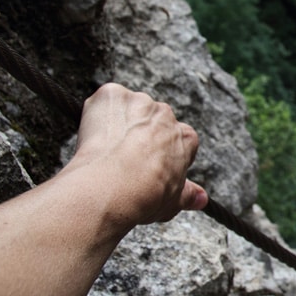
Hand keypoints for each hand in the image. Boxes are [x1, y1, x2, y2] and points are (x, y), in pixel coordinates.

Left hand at [67, 83, 207, 233]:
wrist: (111, 187)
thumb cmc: (144, 196)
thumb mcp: (172, 201)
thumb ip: (188, 195)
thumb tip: (201, 199)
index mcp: (185, 137)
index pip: (177, 139)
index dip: (161, 153)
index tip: (149, 166)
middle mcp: (165, 114)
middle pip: (151, 120)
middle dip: (139, 135)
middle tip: (124, 159)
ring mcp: (139, 101)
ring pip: (127, 109)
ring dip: (119, 123)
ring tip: (107, 150)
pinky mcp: (112, 94)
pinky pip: (104, 100)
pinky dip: (97, 114)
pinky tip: (94, 138)